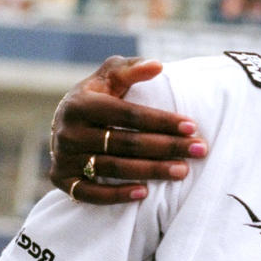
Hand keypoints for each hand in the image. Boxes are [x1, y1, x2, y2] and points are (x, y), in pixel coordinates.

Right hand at [50, 56, 206, 203]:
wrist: (64, 124)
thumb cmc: (98, 96)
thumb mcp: (110, 77)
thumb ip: (131, 69)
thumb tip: (157, 65)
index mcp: (81, 103)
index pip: (128, 115)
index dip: (162, 121)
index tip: (193, 127)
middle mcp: (69, 131)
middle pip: (125, 143)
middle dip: (167, 147)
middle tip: (199, 150)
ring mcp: (63, 157)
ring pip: (113, 168)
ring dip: (151, 171)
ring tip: (183, 170)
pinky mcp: (61, 180)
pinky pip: (90, 193)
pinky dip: (117, 195)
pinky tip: (145, 193)